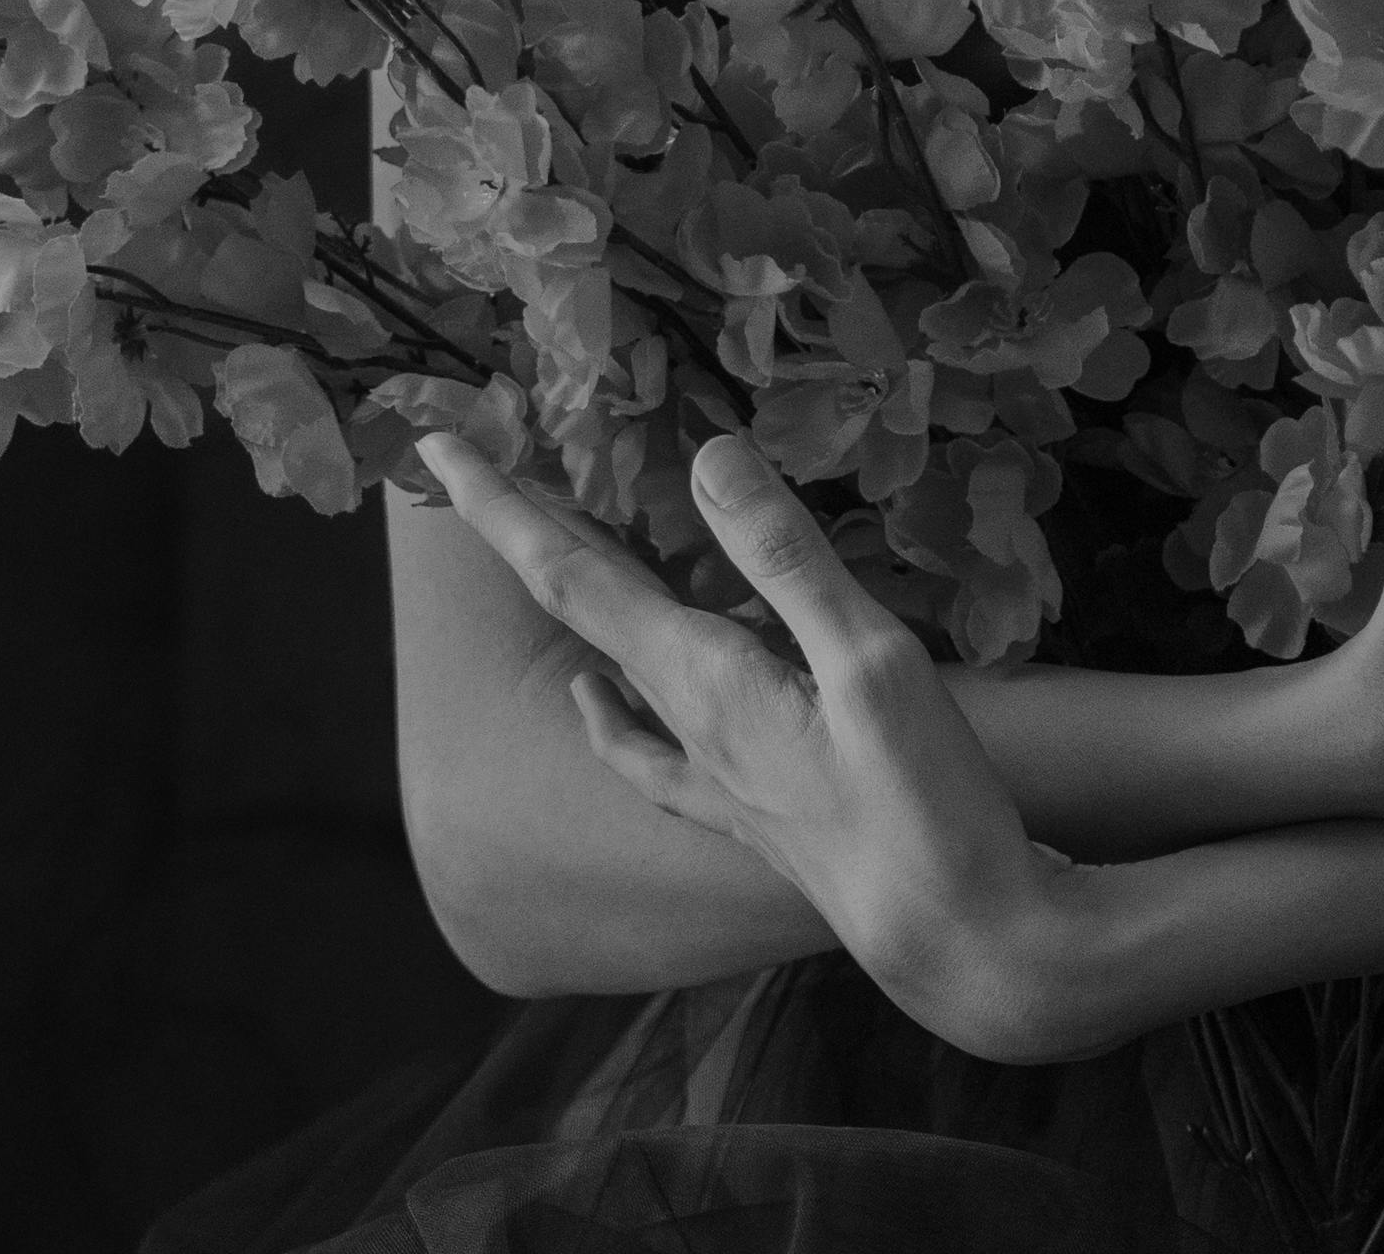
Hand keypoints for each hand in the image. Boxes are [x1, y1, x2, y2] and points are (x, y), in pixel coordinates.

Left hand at [417, 430, 1080, 1060]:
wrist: (952, 936)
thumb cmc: (919, 797)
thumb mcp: (868, 658)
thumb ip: (785, 556)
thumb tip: (706, 456)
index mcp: (700, 678)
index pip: (572, 574)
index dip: (501, 507)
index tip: (431, 447)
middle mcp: (682, 722)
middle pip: (575, 604)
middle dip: (514, 525)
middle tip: (452, 457)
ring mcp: (706, 771)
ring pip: (605, 657)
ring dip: (565, 587)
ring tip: (542, 527)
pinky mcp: (741, 805)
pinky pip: (641, 743)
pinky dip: (606, 706)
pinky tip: (599, 698)